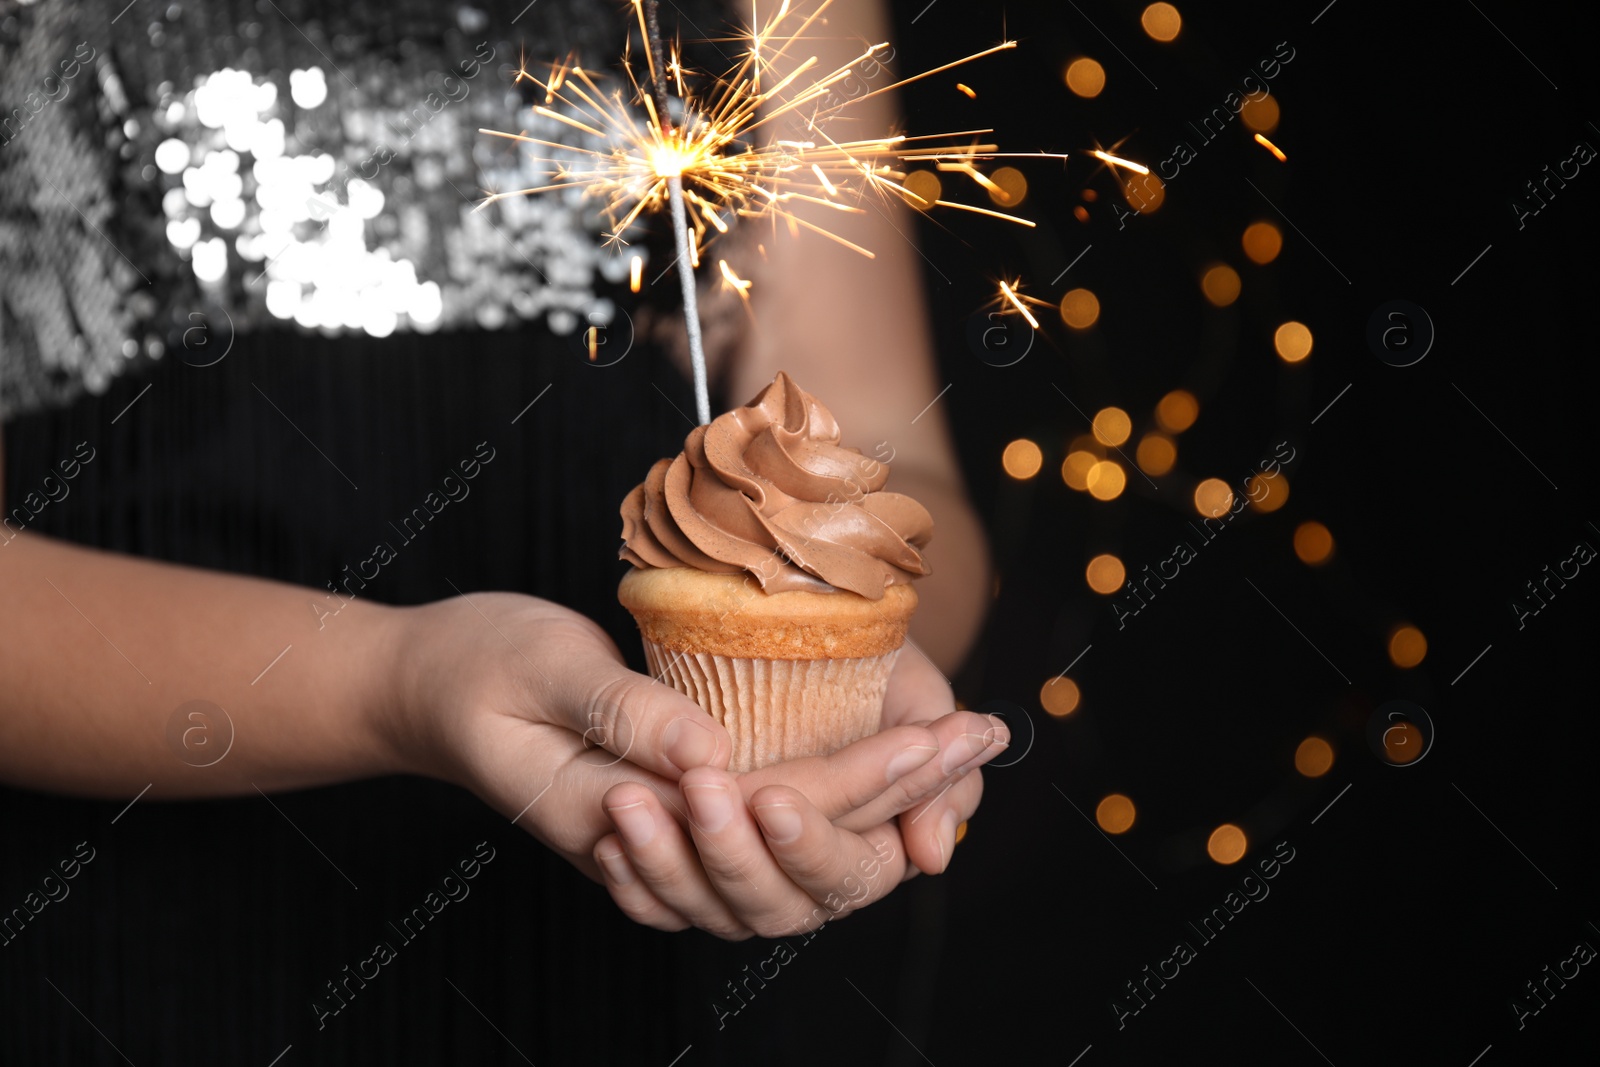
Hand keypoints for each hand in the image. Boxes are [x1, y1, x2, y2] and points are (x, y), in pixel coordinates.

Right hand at [381, 593, 1003, 901]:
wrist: (424, 691)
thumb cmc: (475, 667)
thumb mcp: (540, 668)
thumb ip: (624, 713)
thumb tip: (713, 757)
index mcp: (620, 814)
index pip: (772, 810)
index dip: (873, 775)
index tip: (947, 729)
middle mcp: (652, 851)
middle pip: (802, 859)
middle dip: (904, 796)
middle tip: (981, 735)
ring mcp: (661, 850)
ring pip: (791, 877)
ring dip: (881, 819)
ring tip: (955, 759)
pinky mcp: (667, 830)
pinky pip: (760, 861)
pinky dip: (831, 835)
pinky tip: (888, 801)